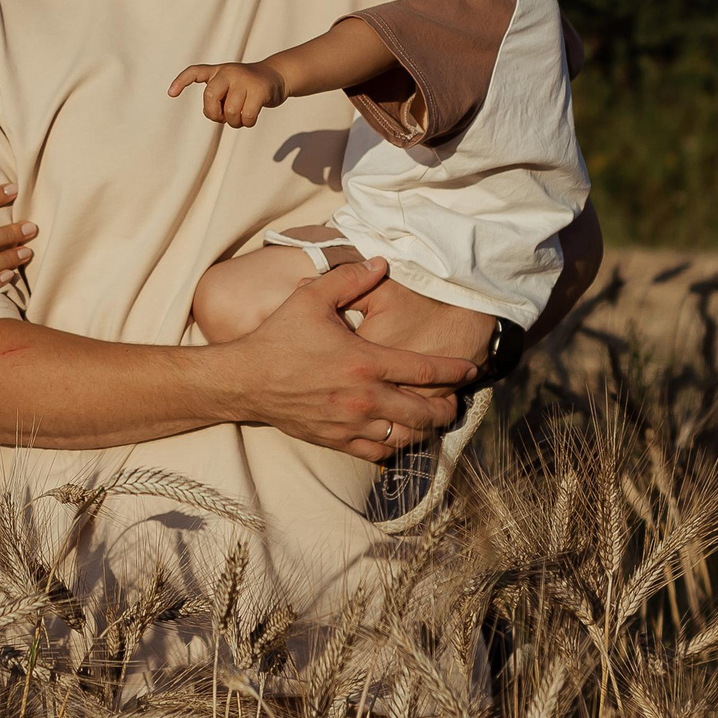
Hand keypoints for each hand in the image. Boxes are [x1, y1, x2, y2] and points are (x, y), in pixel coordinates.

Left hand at [168, 60, 285, 126]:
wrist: (276, 76)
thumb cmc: (248, 87)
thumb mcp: (230, 86)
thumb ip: (219, 97)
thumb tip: (215, 114)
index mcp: (218, 71)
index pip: (195, 72)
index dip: (181, 82)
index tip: (171, 94)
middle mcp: (229, 72)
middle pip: (210, 96)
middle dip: (214, 113)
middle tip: (222, 117)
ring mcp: (244, 79)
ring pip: (230, 111)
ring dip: (235, 122)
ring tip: (241, 117)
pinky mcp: (259, 89)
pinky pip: (247, 116)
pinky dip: (247, 123)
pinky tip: (251, 117)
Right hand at [213, 258, 473, 459]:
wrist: (246, 380)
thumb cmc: (279, 337)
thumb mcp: (312, 298)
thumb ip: (350, 279)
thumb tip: (381, 262)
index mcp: (364, 362)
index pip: (425, 370)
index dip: (454, 371)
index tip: (471, 369)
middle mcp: (364, 398)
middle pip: (424, 412)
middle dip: (447, 408)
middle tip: (455, 401)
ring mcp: (351, 424)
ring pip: (405, 437)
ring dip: (425, 430)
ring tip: (432, 420)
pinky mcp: (337, 440)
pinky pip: (378, 454)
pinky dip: (395, 448)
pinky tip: (398, 436)